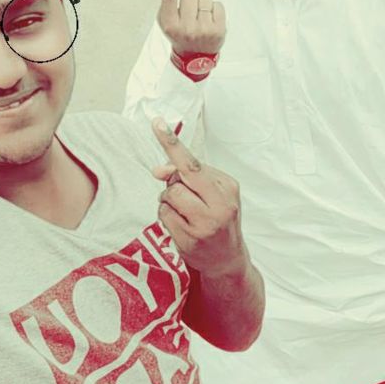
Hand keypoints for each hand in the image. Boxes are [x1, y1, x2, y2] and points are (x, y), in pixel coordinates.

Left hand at [150, 117, 248, 279]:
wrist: (228, 260)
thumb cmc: (217, 218)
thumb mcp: (211, 193)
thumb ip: (187, 176)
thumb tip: (158, 171)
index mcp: (227, 186)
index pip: (193, 162)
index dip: (172, 143)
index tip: (156, 123)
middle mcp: (220, 205)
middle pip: (178, 178)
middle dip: (174, 183)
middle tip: (184, 194)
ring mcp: (205, 224)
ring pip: (168, 196)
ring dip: (168, 201)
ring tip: (184, 213)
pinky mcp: (190, 240)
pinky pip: (163, 215)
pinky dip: (166, 216)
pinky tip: (181, 225)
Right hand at [157, 0, 225, 55]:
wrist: (195, 58)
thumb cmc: (179, 35)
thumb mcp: (166, 23)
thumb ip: (165, 6)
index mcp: (169, 24)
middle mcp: (185, 28)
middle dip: (191, 0)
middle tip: (190, 15)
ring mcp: (202, 30)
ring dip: (203, 4)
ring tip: (200, 18)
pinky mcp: (218, 31)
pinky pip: (218, 5)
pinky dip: (215, 10)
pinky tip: (210, 21)